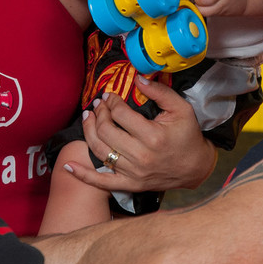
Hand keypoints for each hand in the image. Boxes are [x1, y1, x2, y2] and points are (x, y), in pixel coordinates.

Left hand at [67, 78, 216, 192]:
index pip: (120, 114)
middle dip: (98, 113)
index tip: (109, 95)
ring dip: (88, 132)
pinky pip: (101, 182)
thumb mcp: (181, 108)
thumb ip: (159, 92)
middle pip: (106, 131)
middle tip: (98, 104)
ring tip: (87, 118)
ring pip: (99, 151)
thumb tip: (138, 78)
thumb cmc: (188, 135)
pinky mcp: (129, 185)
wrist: (195, 167)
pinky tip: (67, 165)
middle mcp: (140, 156)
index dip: (111, 101)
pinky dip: (82, 175)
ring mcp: (133, 173)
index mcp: (153, 136)